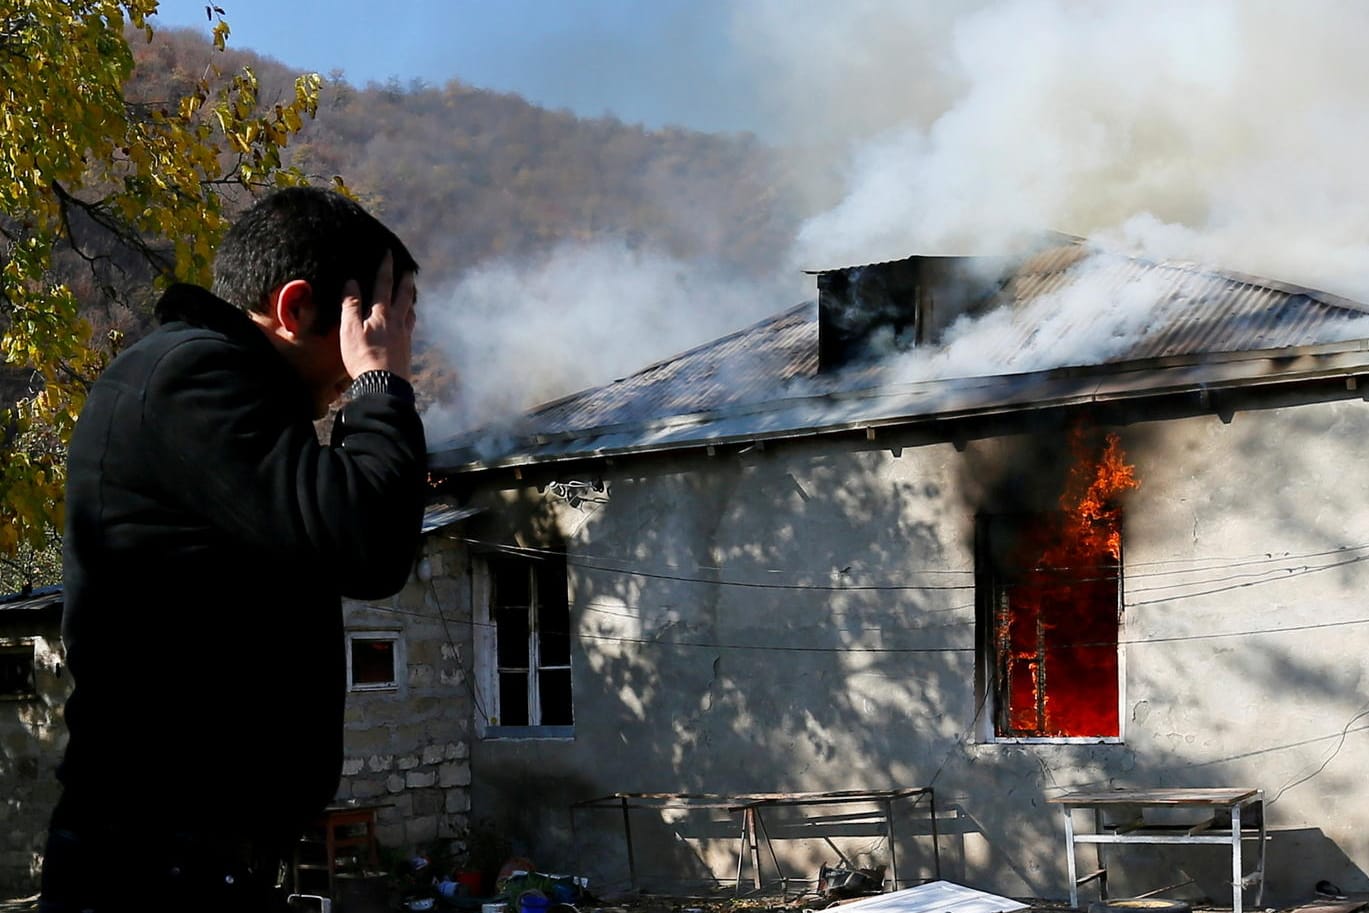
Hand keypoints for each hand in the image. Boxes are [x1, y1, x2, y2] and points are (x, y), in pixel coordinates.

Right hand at [340, 251, 416, 379]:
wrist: (385, 385)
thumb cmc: (363, 357)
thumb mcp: (349, 330)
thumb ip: (351, 305)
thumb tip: (351, 282)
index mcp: (382, 314)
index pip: (383, 284)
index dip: (385, 267)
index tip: (388, 253)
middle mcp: (397, 321)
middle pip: (404, 296)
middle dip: (406, 281)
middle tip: (410, 270)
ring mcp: (405, 335)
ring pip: (410, 312)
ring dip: (410, 300)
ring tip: (411, 295)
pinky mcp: (407, 349)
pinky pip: (410, 327)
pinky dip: (410, 318)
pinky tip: (408, 323)